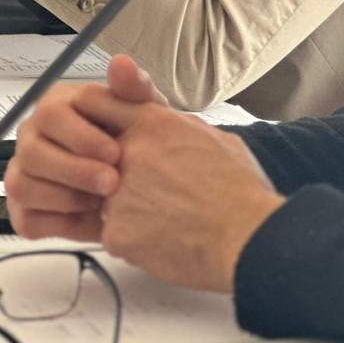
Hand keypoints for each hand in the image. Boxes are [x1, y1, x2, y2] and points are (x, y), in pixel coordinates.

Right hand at [6, 56, 165, 243]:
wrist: (143, 181)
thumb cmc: (135, 139)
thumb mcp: (145, 113)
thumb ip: (135, 88)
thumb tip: (121, 63)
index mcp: (55, 106)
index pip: (52, 114)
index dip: (83, 136)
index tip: (116, 152)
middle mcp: (33, 137)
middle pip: (33, 152)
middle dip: (74, 170)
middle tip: (111, 182)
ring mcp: (24, 173)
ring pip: (23, 186)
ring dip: (66, 198)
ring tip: (102, 204)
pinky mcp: (24, 209)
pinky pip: (27, 219)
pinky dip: (59, 223)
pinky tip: (90, 220)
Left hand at [90, 96, 283, 292]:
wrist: (246, 239)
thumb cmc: (240, 192)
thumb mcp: (216, 138)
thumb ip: (181, 129)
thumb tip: (174, 126)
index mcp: (154, 124)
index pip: (99, 103)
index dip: (97, 118)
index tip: (99, 131)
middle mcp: (130, 152)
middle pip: (100, 156)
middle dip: (118, 172)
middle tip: (151, 190)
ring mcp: (118, 193)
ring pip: (107, 198)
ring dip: (129, 209)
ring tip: (169, 219)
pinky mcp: (115, 231)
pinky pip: (114, 233)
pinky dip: (134, 239)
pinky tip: (165, 239)